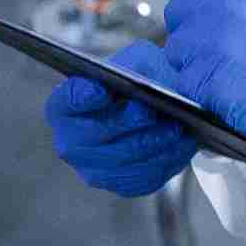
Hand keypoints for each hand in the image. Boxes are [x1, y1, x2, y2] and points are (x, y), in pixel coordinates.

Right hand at [42, 41, 199, 196]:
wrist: (154, 105)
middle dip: (126, 122)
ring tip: (175, 128)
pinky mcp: (122, 184)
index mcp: (65, 106)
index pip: (65, 102)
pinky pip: (144, 177)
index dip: (80, 97)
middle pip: (96, 135)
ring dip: (152, 144)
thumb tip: (141, 85)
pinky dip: (165, 160)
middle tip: (150, 111)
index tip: (100, 90)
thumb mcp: (138, 60)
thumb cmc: (140, 80)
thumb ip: (135, 66)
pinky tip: (180, 144)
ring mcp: (94, 169)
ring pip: (124, 160)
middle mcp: (71, 142)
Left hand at [163, 0, 245, 167]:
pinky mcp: (210, 83)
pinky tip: (234, 95)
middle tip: (225, 53)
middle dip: (194, 34)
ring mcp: (213, 42)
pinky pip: (186, 86)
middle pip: (176, 16)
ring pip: (177, 53)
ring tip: (236, 77)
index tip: (204, 13)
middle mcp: (221, 1)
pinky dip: (203, 94)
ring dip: (197, 66)